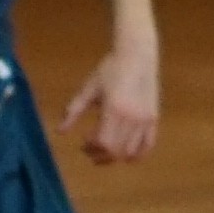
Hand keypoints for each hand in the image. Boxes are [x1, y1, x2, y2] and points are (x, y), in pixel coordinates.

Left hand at [66, 44, 160, 164]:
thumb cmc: (110, 70)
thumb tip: (60, 131)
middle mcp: (132, 118)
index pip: (103, 143)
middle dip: (100, 155)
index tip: (82, 142)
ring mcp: (145, 120)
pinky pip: (148, 145)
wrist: (137, 56)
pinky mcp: (154, 118)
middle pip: (116, 151)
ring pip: (130, 151)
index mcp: (114, 110)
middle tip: (89, 149)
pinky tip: (126, 155)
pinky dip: (137, 155)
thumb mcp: (88, 89)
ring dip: (115, 156)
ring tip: (105, 149)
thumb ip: (74, 111)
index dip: (91, 148)